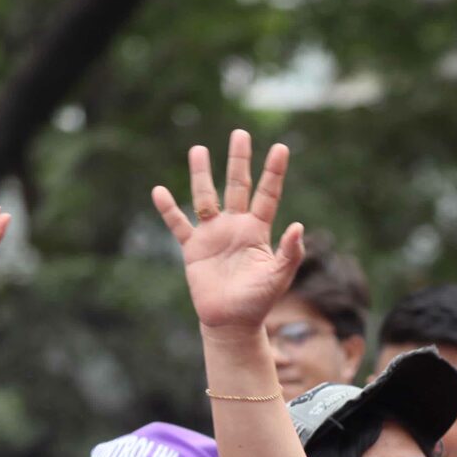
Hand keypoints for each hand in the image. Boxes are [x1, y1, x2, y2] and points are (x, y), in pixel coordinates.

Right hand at [152, 129, 305, 334]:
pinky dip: (168, 209)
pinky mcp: (193, 248)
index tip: (280, 148)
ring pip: (206, 197)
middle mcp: (235, 227)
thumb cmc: (259, 301)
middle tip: (240, 134)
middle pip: (237, 186)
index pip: (267, 195)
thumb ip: (290, 253)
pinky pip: (179, 224)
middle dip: (238, 161)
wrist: (232, 323)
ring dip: (202, 174)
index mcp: (258, 231)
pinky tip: (159, 191)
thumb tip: (298, 226)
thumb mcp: (278, 277)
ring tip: (198, 149)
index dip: (273, 172)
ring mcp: (213, 235)